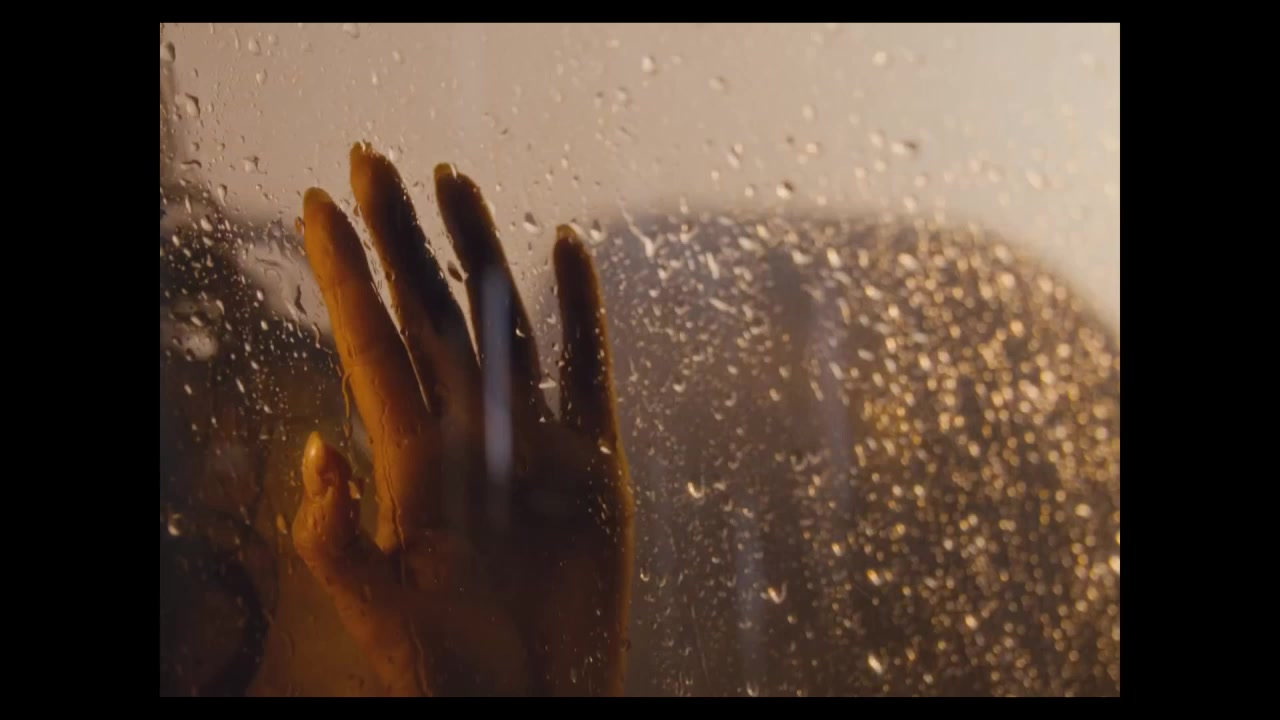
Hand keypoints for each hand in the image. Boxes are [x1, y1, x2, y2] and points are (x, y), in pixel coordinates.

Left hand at [291, 143, 632, 695]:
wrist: (540, 702)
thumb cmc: (454, 674)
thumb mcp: (380, 617)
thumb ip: (335, 540)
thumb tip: (315, 445)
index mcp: (411, 464)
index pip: (369, 345)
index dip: (342, 277)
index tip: (315, 208)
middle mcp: (468, 434)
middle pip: (427, 312)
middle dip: (397, 236)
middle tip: (370, 159)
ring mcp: (533, 439)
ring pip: (500, 321)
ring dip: (476, 250)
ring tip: (452, 179)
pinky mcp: (596, 458)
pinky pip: (588, 365)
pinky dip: (580, 306)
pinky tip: (563, 247)